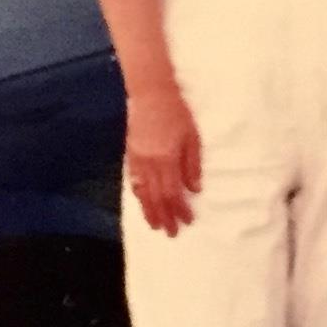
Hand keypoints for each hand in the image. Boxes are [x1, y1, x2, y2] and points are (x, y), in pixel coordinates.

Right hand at [125, 86, 202, 234]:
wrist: (151, 94)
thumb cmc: (177, 113)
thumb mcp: (192, 136)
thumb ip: (192, 164)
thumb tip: (195, 190)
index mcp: (166, 159)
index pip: (174, 192)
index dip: (180, 209)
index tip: (187, 221)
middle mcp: (149, 163)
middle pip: (157, 197)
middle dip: (165, 216)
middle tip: (171, 233)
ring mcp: (137, 159)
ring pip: (142, 192)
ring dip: (149, 211)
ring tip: (155, 225)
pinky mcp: (131, 154)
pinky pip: (133, 180)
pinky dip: (138, 195)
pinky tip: (142, 202)